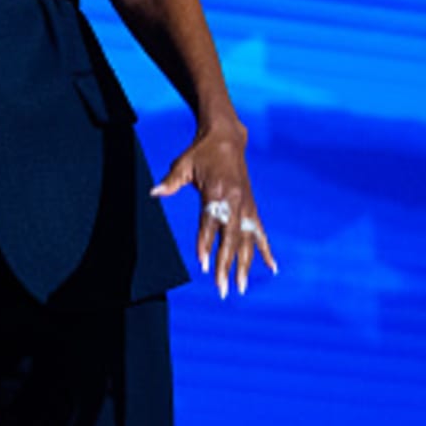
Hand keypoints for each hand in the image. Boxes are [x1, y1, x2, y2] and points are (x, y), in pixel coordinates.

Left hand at [151, 124, 277, 298]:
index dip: (206, 245)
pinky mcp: (252, 207)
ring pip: (247, 241)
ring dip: (245, 265)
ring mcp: (246, 205)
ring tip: (241, 287)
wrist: (227, 137)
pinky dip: (265, 250)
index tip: (203, 265)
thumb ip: (170, 181)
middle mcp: (235, 201)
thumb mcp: (183, 163)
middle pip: (230, 239)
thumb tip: (153, 193)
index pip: (209, 224)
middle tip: (221, 289)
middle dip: (225, 265)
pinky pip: (260, 232)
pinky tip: (272, 268)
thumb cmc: (201, 151)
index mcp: (216, 192)